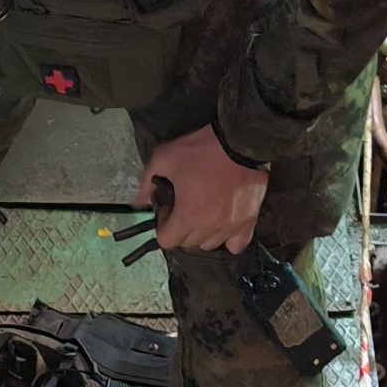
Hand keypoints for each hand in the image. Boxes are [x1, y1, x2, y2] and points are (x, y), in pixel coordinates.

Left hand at [139, 126, 268, 255]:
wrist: (240, 141)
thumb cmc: (202, 150)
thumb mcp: (165, 157)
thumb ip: (147, 182)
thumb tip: (138, 204)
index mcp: (188, 216)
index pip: (166, 241)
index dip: (163, 225)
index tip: (169, 208)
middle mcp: (209, 228)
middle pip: (187, 244)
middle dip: (181, 228)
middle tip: (185, 205)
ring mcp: (231, 227)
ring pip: (209, 244)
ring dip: (202, 233)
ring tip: (204, 211)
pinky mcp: (248, 222)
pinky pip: (236, 245)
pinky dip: (228, 239)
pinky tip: (223, 224)